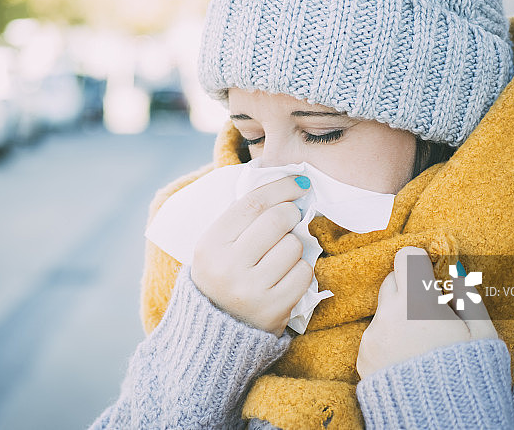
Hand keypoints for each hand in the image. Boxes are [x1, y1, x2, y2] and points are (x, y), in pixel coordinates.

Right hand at [191, 176, 313, 335]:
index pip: (253, 203)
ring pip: (294, 246)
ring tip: (279, 257)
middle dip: (291, 213)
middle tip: (290, 218)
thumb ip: (243, 217)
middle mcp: (228, 267)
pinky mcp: (274, 309)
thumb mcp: (216, 246)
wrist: (216, 332)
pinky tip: (285, 276)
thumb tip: (287, 187)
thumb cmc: (222, 277)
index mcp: (210, 245)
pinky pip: (304, 273)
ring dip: (294, 246)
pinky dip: (301, 270)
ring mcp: (251, 290)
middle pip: (277, 220)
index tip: (298, 182)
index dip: (281, 187)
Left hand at [356, 246, 498, 379]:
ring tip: (423, 345)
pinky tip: (409, 359)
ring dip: (399, 318)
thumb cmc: (470, 376)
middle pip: (391, 282)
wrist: (442, 422)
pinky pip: (375, 337)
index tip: (428, 275)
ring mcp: (372, 337)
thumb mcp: (482, 334)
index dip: (419, 263)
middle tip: (431, 312)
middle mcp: (388, 315)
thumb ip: (467, 296)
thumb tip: (455, 272)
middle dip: (409, 290)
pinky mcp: (362, 358)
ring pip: (383, 312)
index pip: (406, 258)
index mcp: (417, 302)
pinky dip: (389, 341)